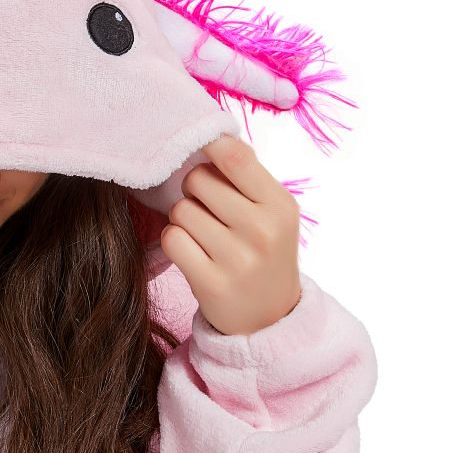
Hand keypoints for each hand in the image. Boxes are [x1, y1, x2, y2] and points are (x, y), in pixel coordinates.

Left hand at [159, 134, 301, 337]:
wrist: (269, 318)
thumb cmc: (264, 252)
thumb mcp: (273, 213)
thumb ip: (248, 175)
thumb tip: (216, 134)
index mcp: (280, 205)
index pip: (235, 157)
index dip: (208, 144)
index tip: (198, 146)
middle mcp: (263, 230)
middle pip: (197, 179)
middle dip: (193, 188)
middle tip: (206, 208)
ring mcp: (238, 259)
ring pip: (180, 210)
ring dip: (183, 218)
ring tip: (204, 234)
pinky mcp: (211, 283)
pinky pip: (171, 239)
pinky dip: (174, 242)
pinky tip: (192, 252)